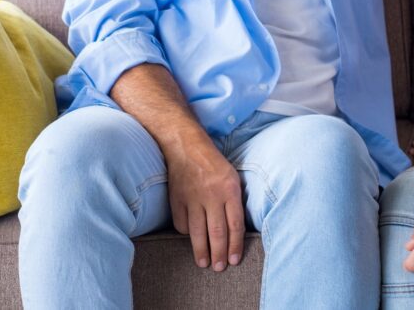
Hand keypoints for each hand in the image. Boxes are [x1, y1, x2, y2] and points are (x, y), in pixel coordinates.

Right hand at [164, 139, 244, 272]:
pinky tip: (190, 239)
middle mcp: (212, 195)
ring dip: (201, 251)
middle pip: (217, 232)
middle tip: (219, 268)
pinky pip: (182, 223)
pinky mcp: (177, 199)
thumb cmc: (214, 163)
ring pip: (197, 232)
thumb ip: (235, 201)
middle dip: (218, 254)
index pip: (235, 225)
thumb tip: (237, 230)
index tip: (234, 260)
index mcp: (230, 189)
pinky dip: (186, 233)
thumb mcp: (233, 176)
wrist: (186, 146)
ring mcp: (192, 197)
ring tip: (204, 263)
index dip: (235, 246)